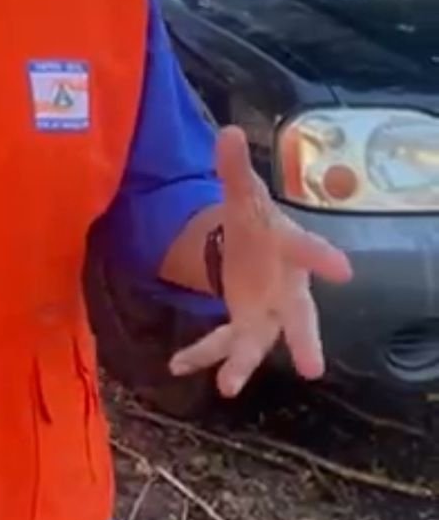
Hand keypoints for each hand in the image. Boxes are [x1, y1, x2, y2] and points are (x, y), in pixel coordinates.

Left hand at [169, 127, 352, 397]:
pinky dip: (200, 355)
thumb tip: (228, 132)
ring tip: (227, 388)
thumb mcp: (242, 194)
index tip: (343, 270)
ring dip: (243, 364)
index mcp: (291, 250)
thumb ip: (235, 168)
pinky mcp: (243, 327)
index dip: (323, 258)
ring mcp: (266, 314)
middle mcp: (286, 290)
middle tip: (313, 367)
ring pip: (258, 343)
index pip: (308, 250)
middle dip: (304, 340)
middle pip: (300, 317)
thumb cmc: (258, 223)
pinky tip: (176, 365)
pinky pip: (223, 343)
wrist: (253, 249)